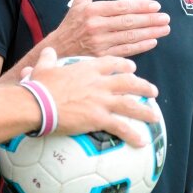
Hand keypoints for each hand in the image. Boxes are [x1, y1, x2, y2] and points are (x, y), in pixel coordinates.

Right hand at [28, 47, 159, 145]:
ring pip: (130, 104)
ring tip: (155, 116)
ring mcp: (101, 100)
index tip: (132, 68)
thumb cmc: (38, 86)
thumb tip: (48, 51)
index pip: (112, 63)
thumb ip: (48, 58)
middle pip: (128, 82)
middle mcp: (99, 82)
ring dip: (145, 110)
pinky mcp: (99, 118)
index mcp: (87, 68)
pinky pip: (120, 127)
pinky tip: (142, 142)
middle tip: (153, 91)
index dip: (124, 65)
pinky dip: (132, 135)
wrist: (38, 103)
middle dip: (143, 86)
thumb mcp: (43, 67)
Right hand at [54, 0, 169, 57]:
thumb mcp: (78, 1)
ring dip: (150, 33)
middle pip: (128, 22)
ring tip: (164, 29)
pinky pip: (125, 50)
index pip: (121, 7)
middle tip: (166, 18)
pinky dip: (140, 46)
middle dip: (149, 20)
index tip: (156, 6)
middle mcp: (96, 26)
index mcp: (92, 10)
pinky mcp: (102, 56)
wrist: (59, 49)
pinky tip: (153, 41)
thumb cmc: (72, 24)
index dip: (140, 6)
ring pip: (129, 37)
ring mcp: (99, 43)